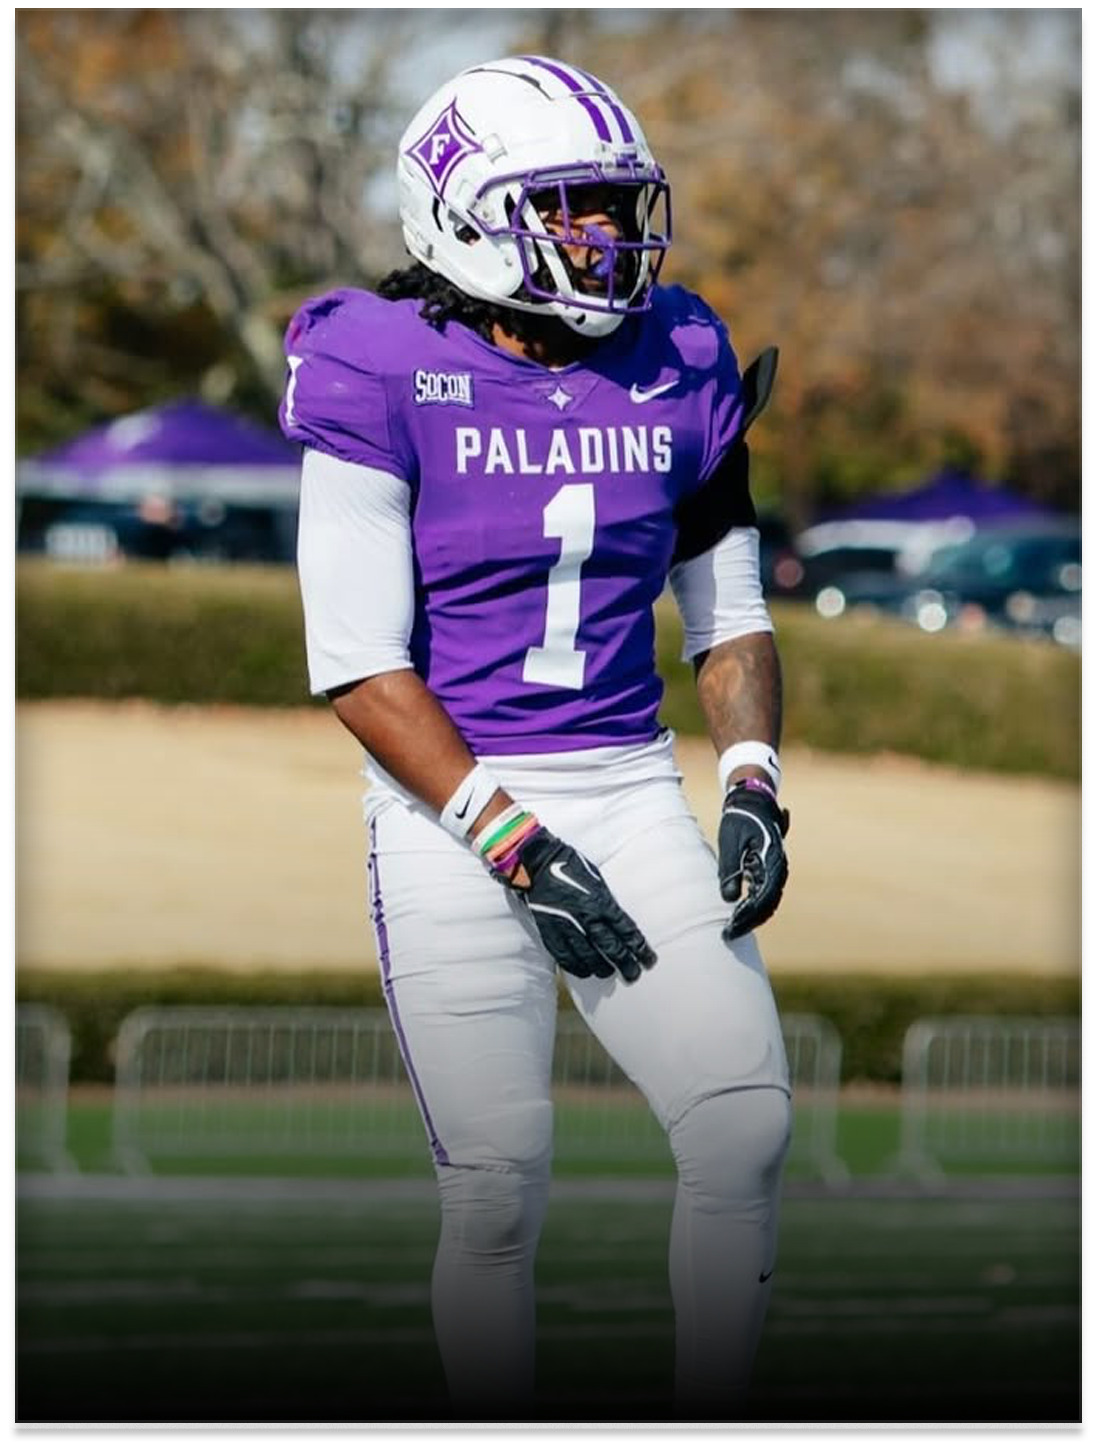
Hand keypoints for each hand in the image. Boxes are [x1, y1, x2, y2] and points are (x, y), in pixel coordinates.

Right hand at [512, 828, 655, 982]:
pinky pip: (565, 956)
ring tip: (609, 974)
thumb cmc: (570, 866)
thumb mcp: (597, 880)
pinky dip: (576, 967)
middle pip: (611, 948)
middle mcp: (586, 916)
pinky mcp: (550, 931)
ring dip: (602, 968)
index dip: (640, 949)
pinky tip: (585, 972)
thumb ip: (607, 902)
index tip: (649, 960)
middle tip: (633, 975)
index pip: (627, 931)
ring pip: (588, 956)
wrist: (537, 863)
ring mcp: (566, 926)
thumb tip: (618, 921)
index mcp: (601, 901)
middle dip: (625, 964)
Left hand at [718, 780, 789, 940]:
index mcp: (772, 860)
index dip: (747, 917)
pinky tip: (740, 914)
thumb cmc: (739, 818)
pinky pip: (767, 891)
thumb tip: (729, 899)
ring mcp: (777, 867)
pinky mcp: (771, 867)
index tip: (731, 929)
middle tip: (730, 933)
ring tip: (734, 927)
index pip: (763, 898)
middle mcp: (779, 866)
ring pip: (769, 899)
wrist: (752, 799)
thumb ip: (730, 870)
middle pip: (768, 903)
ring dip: (753, 915)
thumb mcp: (730, 842)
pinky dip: (755, 904)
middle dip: (750, 921)